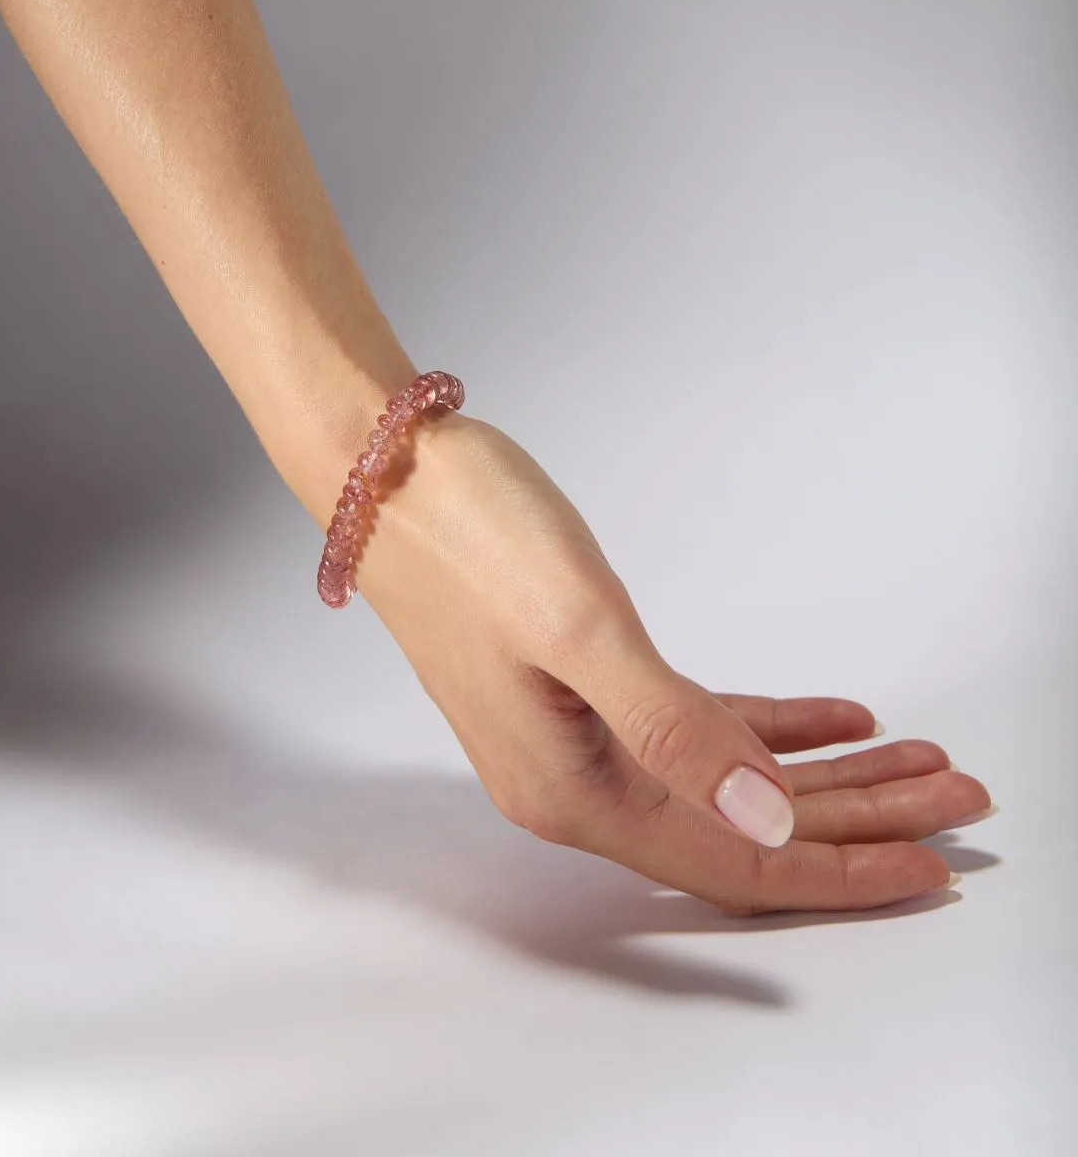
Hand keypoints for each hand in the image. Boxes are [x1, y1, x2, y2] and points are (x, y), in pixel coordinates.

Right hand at [356, 412, 992, 912]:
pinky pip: (695, 733)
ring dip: (821, 775)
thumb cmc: (469, 536)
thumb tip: (766, 818)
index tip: (931, 861)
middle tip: (954, 798)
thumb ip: (674, 730)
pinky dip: (766, 729)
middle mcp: (574, 784)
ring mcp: (575, 739)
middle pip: (740, 829)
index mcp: (572, 789)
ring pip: (725, 783)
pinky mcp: (580, 692)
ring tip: (912, 756)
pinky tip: (828, 717)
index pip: (732, 860)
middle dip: (855, 817)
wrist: (387, 476)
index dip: (839, 865)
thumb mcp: (580, 627)